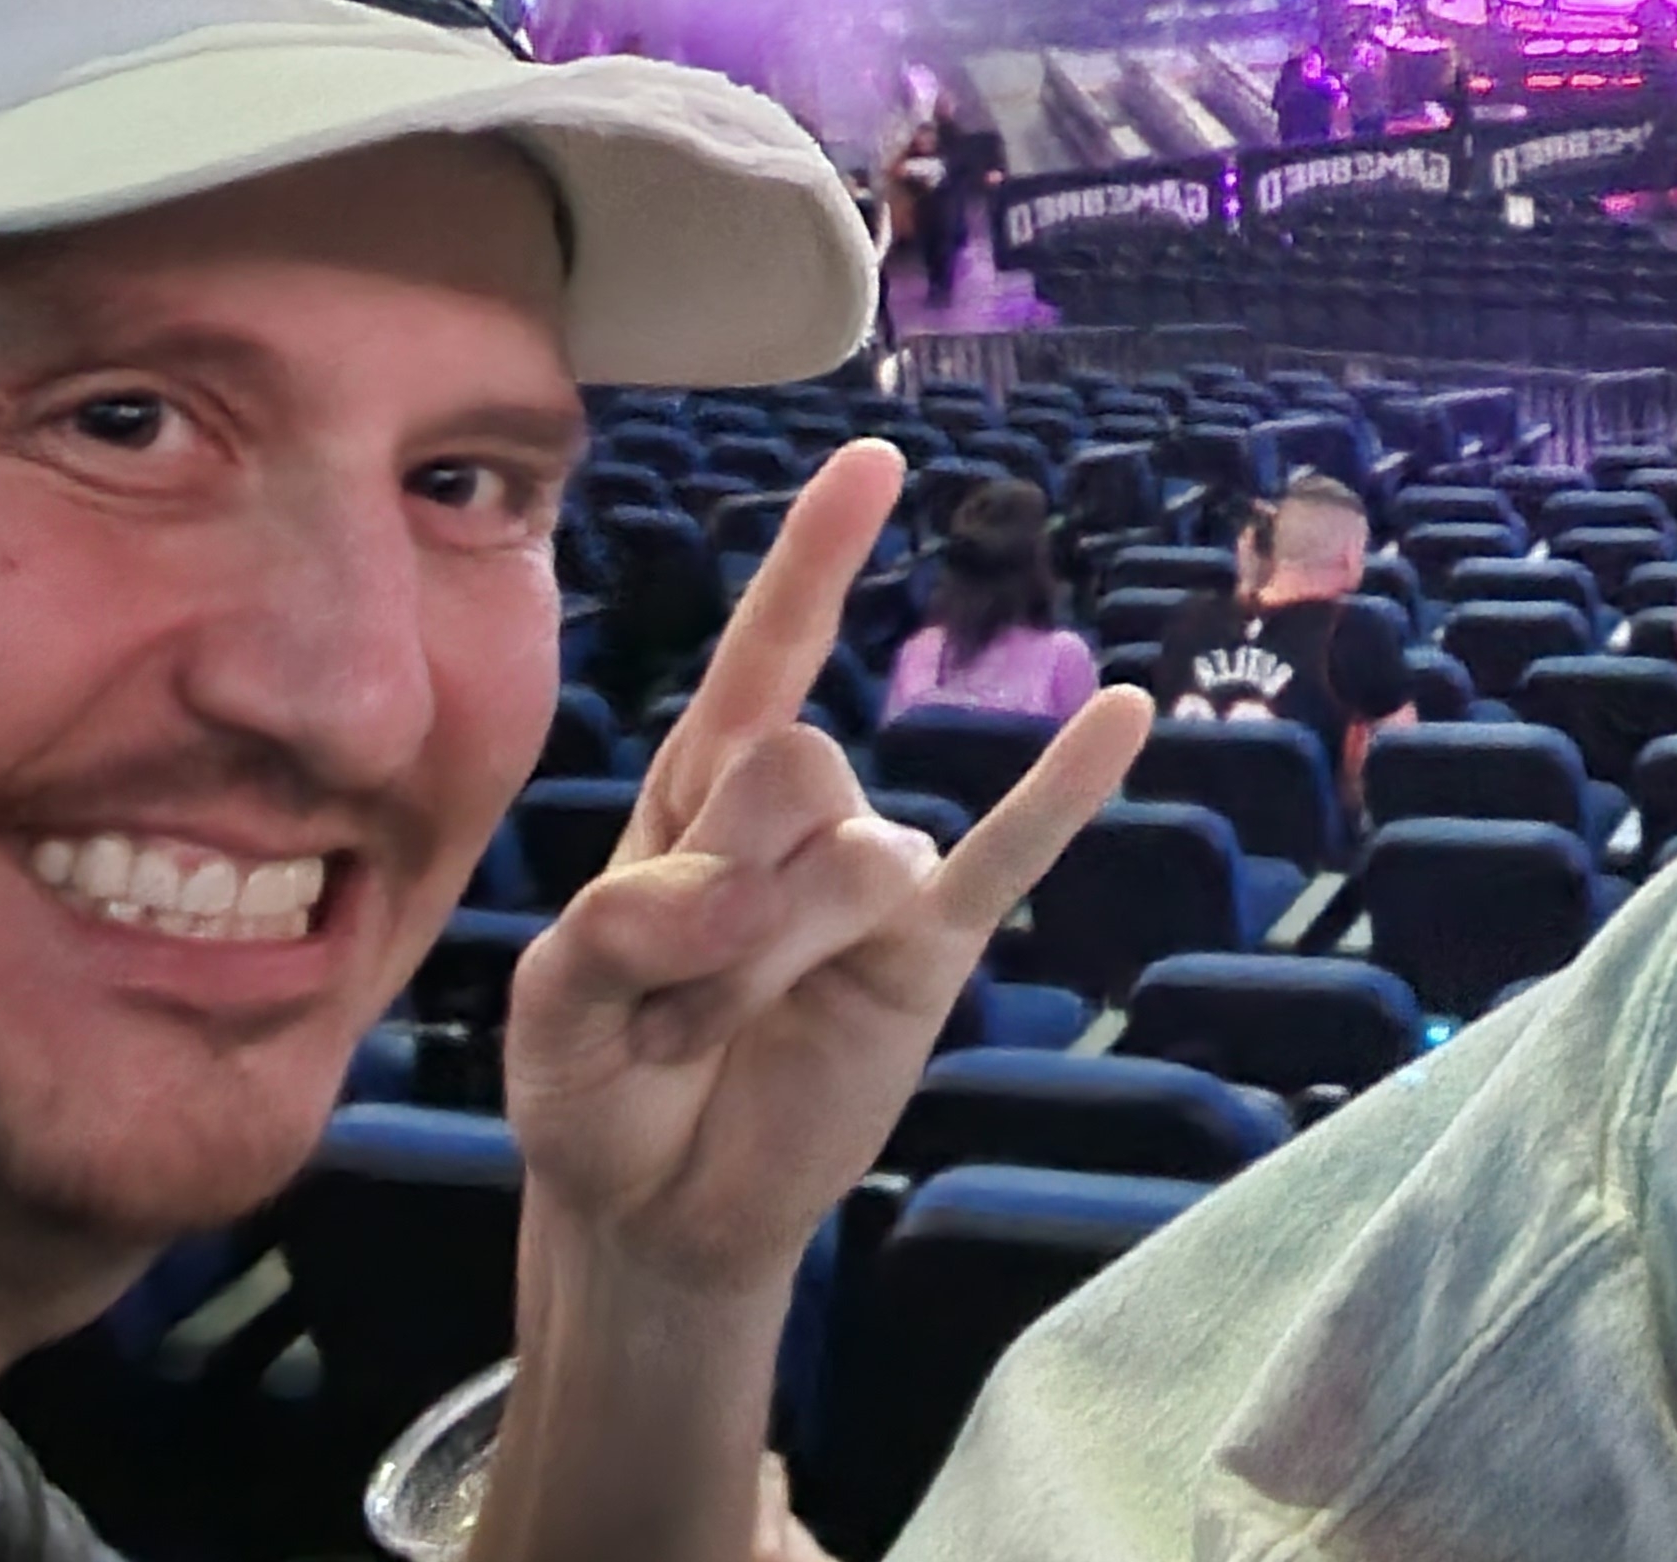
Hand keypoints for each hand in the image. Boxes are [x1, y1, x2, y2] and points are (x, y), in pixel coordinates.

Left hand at [501, 441, 1147, 1294]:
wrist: (659, 1212)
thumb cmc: (600, 1085)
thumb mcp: (553, 1012)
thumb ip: (617, 929)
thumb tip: (734, 889)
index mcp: (695, 790)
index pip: (765, 653)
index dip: (815, 558)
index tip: (873, 463)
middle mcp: (795, 811)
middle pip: (793, 767)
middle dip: (716, 897)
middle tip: (662, 1005)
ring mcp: (871, 878)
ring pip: (854, 859)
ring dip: (762, 963)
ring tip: (708, 1039)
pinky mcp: (929, 950)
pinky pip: (1008, 856)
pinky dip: (1064, 787)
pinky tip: (1123, 713)